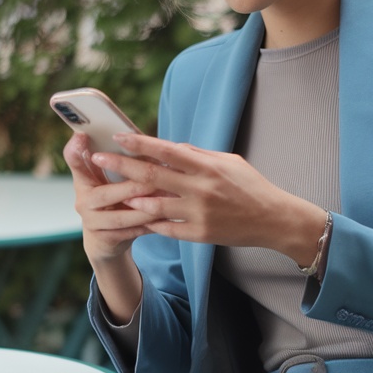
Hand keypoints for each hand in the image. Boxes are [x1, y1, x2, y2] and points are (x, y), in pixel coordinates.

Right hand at [63, 133, 155, 265]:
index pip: (74, 161)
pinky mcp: (104, 240)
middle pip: (105, 194)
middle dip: (131, 188)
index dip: (75, 150)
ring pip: (120, 218)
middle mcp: (83, 200)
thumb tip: (144, 141)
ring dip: (144, 210)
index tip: (82, 136)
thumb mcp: (110, 180)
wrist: (105, 239)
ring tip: (166, 201)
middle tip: (152, 180)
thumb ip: (120, 163)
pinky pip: (129, 233)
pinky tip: (165, 219)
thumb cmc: (114, 200)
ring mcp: (91, 222)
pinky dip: (148, 226)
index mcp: (84, 179)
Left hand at [92, 133, 326, 266]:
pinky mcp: (200, 235)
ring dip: (130, 198)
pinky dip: (150, 222)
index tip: (117, 137)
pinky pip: (167, 228)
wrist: (274, 220)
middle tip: (98, 160)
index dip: (139, 143)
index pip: (165, 150)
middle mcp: (200, 189)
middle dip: (121, 166)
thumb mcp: (228, 162)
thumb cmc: (251, 186)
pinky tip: (136, 216)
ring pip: (154, 205)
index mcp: (207, 166)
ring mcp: (199, 214)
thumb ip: (198, 155)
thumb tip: (169, 147)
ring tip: (113, 192)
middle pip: (152, 176)